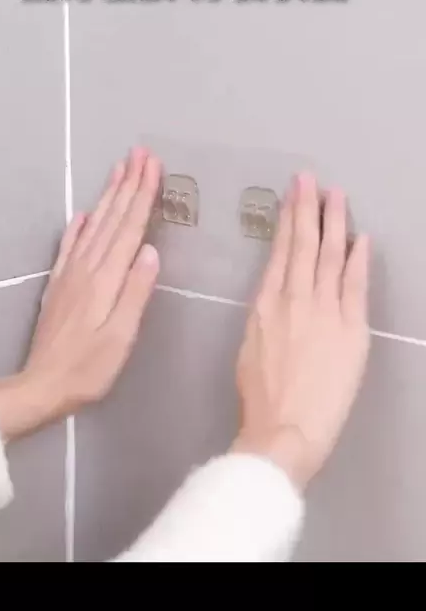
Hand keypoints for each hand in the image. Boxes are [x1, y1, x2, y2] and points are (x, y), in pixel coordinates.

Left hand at [0, 147, 161, 440]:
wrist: (42, 384)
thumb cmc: (90, 367)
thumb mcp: (122, 335)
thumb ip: (136, 291)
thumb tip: (151, 250)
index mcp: (107, 279)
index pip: (130, 228)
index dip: (143, 195)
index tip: (154, 166)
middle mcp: (88, 268)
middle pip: (113, 218)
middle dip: (128, 184)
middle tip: (140, 154)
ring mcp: (71, 274)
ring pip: (95, 225)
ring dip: (109, 196)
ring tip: (119, 170)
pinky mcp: (60, 285)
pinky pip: (71, 245)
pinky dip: (80, 225)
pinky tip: (84, 213)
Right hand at [233, 172, 369, 489]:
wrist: (283, 430)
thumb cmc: (260, 399)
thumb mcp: (249, 348)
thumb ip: (265, 318)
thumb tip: (277, 299)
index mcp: (264, 305)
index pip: (280, 253)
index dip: (287, 221)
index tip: (292, 198)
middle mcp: (293, 299)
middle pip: (302, 244)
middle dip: (307, 208)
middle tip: (311, 180)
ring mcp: (324, 311)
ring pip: (328, 256)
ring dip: (334, 223)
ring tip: (337, 195)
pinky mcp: (351, 329)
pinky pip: (355, 284)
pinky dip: (358, 259)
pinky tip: (361, 238)